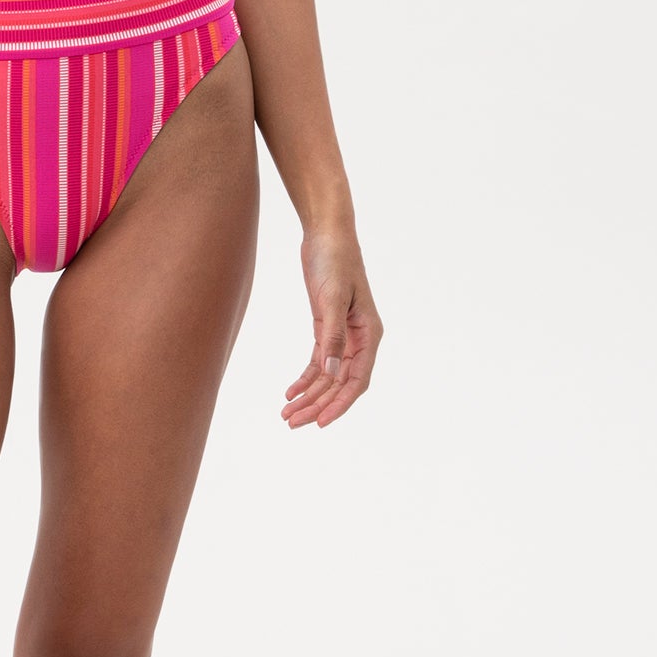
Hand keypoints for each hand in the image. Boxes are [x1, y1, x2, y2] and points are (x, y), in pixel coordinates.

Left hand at [282, 223, 382, 428]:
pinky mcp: (326, 327)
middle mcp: (359, 339)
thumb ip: (332, 335)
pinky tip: (290, 392)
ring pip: (327, 376)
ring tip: (286, 413)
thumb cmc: (334, 260)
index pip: (357, 380)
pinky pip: (317, 361)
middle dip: (318, 405)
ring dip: (309, 396)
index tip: (320, 423)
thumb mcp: (332, 297)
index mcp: (369, 334)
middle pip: (340, 383)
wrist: (326, 234)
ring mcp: (343, 335)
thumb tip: (330, 371)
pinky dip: (305, 378)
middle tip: (292, 422)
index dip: (339, 404)